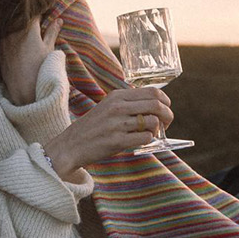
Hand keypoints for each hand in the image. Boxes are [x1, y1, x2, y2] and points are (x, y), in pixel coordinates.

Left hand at [0, 16, 59, 104]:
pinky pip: (3, 37)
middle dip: (27, 18)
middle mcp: (14, 31)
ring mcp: (4, 40)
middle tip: (35, 22)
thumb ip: (52, 32)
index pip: (34, 13)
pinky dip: (9, 37)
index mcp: (28, 28)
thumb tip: (59, 20)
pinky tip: (16, 44)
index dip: (40, 12)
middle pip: (20, 18)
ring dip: (17, 27)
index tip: (43, 14)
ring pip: (10, 27)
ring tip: (25, 34)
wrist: (23, 89)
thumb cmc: (40, 68)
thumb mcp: (48, 49)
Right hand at [44, 86, 173, 175]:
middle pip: (157, 105)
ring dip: (157, 131)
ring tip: (150, 135)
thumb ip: (128, 103)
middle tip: (166, 125)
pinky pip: (145, 138)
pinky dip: (149, 141)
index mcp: (117, 96)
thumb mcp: (108, 106)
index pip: (153, 92)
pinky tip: (141, 142)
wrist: (70, 145)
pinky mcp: (116, 141)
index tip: (166, 110)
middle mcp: (117, 107)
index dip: (165, 102)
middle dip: (167, 116)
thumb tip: (157, 106)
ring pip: (153, 122)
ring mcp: (117, 124)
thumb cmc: (93, 128)